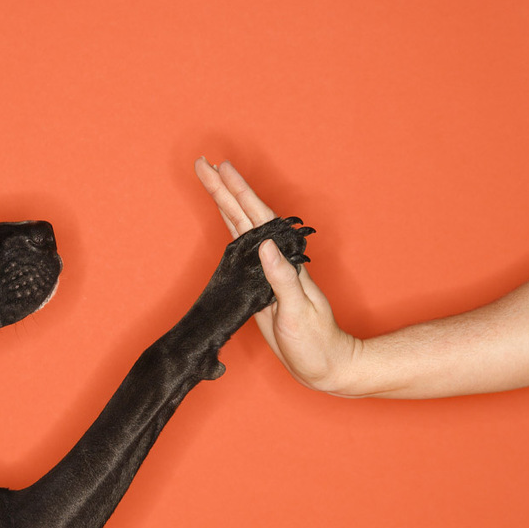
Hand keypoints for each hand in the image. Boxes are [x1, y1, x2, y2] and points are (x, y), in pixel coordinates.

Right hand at [194, 158, 359, 393]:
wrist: (325, 364)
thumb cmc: (316, 342)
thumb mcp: (299, 312)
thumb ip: (282, 279)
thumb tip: (265, 246)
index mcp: (284, 261)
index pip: (258, 219)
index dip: (239, 194)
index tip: (222, 170)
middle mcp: (274, 259)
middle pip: (244, 215)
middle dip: (223, 188)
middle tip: (203, 163)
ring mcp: (264, 270)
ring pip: (239, 226)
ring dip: (224, 201)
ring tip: (209, 179)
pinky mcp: (256, 284)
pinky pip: (238, 247)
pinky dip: (228, 226)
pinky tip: (223, 217)